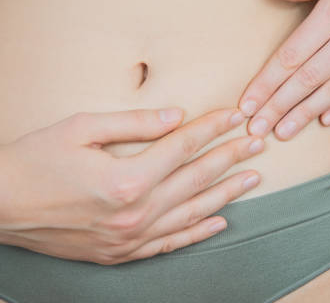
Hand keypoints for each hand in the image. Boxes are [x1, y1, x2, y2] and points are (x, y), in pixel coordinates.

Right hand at [0, 107, 264, 264]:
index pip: (184, 146)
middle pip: (196, 178)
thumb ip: (135, 123)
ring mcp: (130, 237)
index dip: (214, 127)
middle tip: (257, 142)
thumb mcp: (80, 129)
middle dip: (231, 157)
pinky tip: (221, 222)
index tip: (237, 115)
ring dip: (226, 193)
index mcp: (126, 179)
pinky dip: (198, 232)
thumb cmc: (34, 162)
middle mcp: (135, 212)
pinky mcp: (122, 253)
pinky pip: (171, 243)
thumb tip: (178, 116)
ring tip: (252, 178)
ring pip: (192, 212)